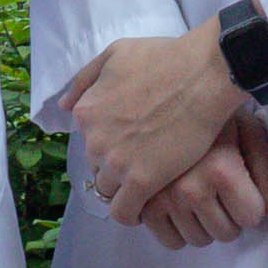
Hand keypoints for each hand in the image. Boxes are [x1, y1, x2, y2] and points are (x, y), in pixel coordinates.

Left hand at [59, 23, 253, 216]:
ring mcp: (116, 162)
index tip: (130, 141)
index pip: (88, 141)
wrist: (203, 75)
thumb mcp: (115, 54)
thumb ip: (86, 79)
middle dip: (117, 165)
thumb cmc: (165, 58)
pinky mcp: (141, 181)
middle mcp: (94, 140)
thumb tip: (64, 105)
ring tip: (149, 184)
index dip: (110, 142)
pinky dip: (132, 213)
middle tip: (144, 159)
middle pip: (98, 166)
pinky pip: (124, 212)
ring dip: (125, 189)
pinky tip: (147, 207)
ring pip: (109, 191)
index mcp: (86, 111)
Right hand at [131, 110, 267, 248]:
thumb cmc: (212, 111)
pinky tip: (179, 203)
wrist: (164, 92)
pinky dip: (177, 228)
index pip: (252, 217)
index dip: (251, 201)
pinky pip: (169, 239)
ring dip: (203, 223)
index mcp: (220, 169)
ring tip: (199, 193)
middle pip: (226, 233)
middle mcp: (190, 188)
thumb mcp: (249, 131)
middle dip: (228, 215)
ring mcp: (162, 197)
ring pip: (198, 240)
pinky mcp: (142, 202)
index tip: (242, 184)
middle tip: (220, 189)